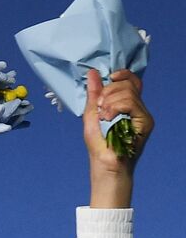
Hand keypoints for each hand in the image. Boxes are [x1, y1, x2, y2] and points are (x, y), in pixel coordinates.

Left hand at [85, 70, 150, 207]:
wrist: (105, 164)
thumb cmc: (99, 144)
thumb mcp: (92, 115)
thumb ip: (94, 95)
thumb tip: (92, 73)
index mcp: (127, 105)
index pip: (132, 81)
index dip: (122, 75)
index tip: (110, 77)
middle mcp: (138, 108)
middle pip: (129, 84)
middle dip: (109, 91)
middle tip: (100, 107)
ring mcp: (143, 115)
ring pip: (129, 92)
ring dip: (110, 101)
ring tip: (103, 117)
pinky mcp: (145, 121)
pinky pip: (131, 103)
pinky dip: (115, 107)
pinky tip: (108, 118)